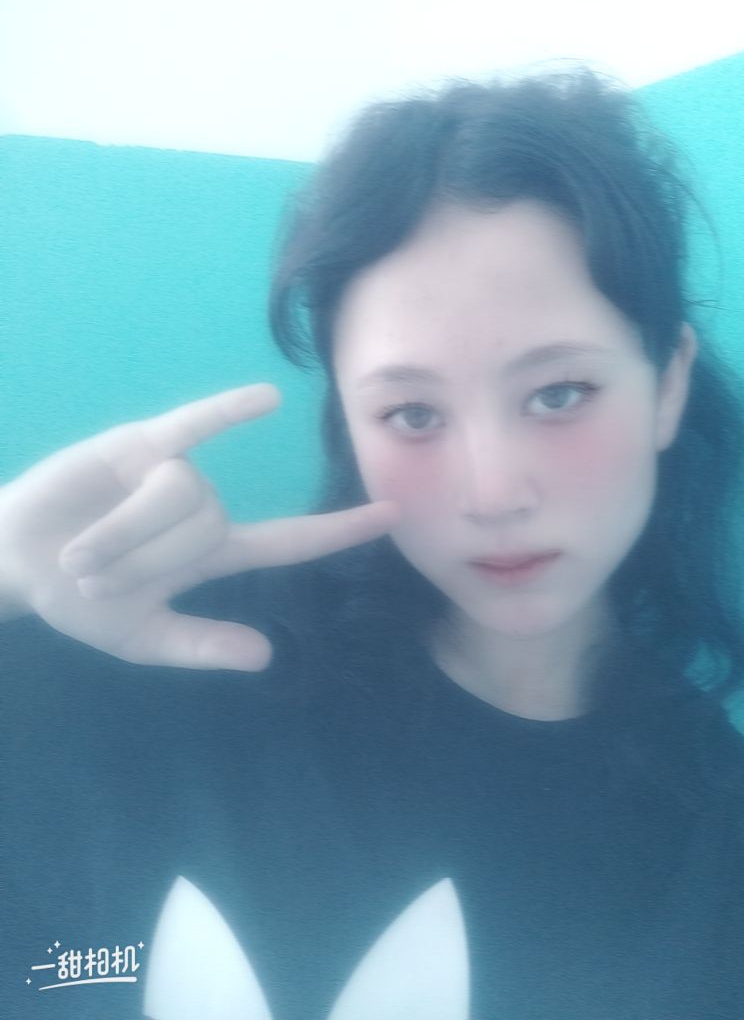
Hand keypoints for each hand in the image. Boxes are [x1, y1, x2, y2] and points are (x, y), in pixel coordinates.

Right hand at [0, 384, 399, 669]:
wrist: (19, 566)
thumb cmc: (80, 601)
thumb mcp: (141, 638)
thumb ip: (200, 645)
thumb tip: (267, 656)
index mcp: (214, 554)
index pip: (291, 540)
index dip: (341, 529)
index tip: (394, 513)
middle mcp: (206, 510)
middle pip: (207, 529)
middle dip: (142, 561)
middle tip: (95, 575)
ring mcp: (176, 475)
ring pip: (179, 497)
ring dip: (123, 535)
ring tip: (83, 551)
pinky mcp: (141, 445)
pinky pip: (192, 427)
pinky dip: (226, 413)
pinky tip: (268, 400)